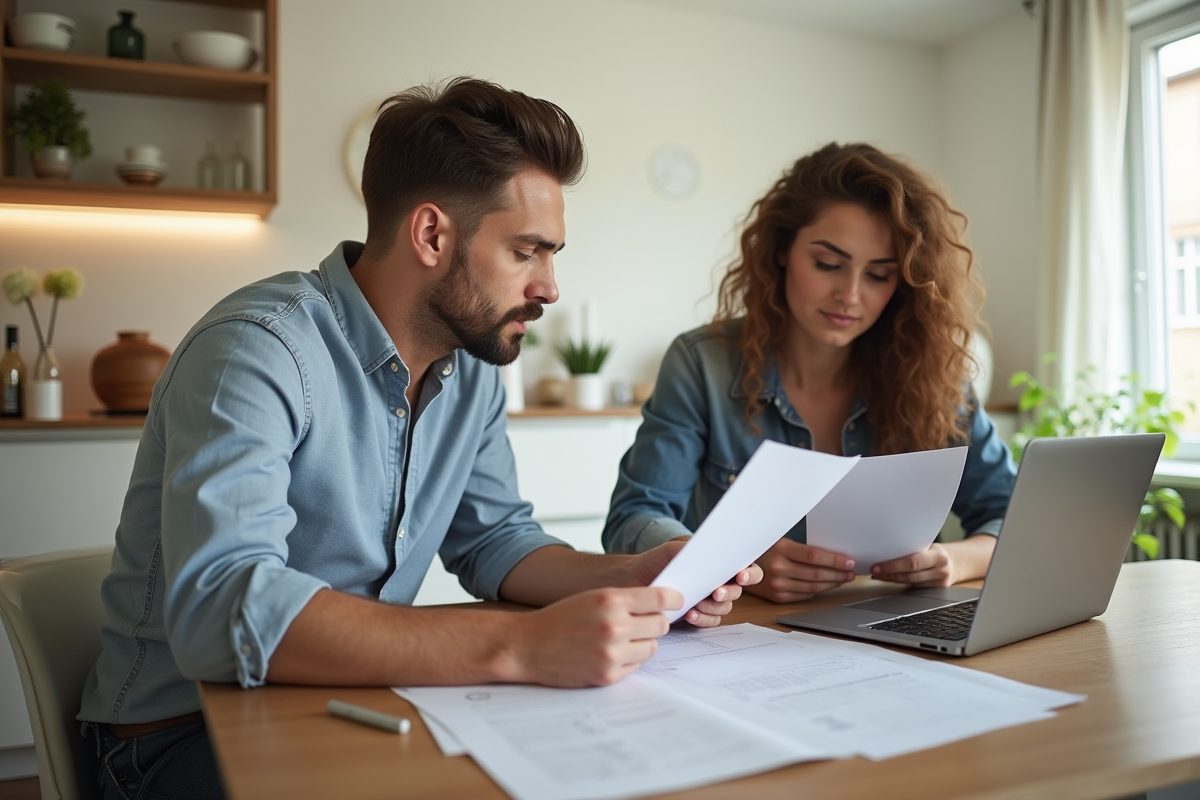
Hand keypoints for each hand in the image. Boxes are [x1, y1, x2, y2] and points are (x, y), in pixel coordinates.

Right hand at [512, 586, 681, 686]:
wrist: (527, 646)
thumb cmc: (559, 619)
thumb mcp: (591, 597)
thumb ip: (624, 600)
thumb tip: (661, 605)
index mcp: (610, 599)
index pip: (659, 597)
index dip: (673, 599)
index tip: (677, 601)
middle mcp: (614, 625)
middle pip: (661, 624)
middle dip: (655, 623)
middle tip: (642, 624)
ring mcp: (612, 653)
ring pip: (651, 647)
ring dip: (641, 644)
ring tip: (620, 641)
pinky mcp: (608, 675)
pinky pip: (636, 666)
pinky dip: (628, 661)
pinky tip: (608, 654)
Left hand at [627, 539, 762, 627]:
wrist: (634, 578)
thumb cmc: (656, 560)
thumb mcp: (673, 549)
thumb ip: (692, 549)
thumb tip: (711, 553)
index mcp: (718, 562)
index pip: (746, 568)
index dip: (750, 573)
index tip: (740, 576)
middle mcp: (717, 582)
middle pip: (737, 591)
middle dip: (728, 592)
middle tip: (715, 593)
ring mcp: (708, 600)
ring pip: (723, 608)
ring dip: (712, 607)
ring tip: (697, 604)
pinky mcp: (697, 615)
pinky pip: (709, 621)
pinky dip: (701, 619)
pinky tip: (690, 615)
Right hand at [744, 538, 855, 602]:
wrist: (739, 566)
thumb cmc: (764, 551)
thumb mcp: (780, 543)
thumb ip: (803, 550)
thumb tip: (831, 557)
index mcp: (781, 549)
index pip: (815, 556)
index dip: (835, 560)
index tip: (849, 561)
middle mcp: (779, 568)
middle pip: (816, 574)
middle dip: (838, 574)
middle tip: (851, 572)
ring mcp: (778, 585)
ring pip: (813, 587)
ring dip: (832, 584)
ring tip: (843, 579)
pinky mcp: (778, 597)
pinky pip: (804, 595)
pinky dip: (818, 591)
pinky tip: (827, 586)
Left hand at [871, 543, 953, 586]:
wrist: (953, 564)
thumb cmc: (935, 552)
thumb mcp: (929, 546)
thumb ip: (913, 548)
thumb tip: (886, 549)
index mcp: (939, 556)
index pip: (913, 562)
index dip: (893, 566)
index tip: (878, 565)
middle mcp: (940, 571)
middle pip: (910, 576)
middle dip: (889, 574)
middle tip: (875, 571)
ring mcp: (938, 584)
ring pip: (909, 583)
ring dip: (890, 579)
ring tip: (878, 574)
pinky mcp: (934, 592)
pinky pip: (912, 587)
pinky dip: (898, 583)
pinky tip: (888, 578)